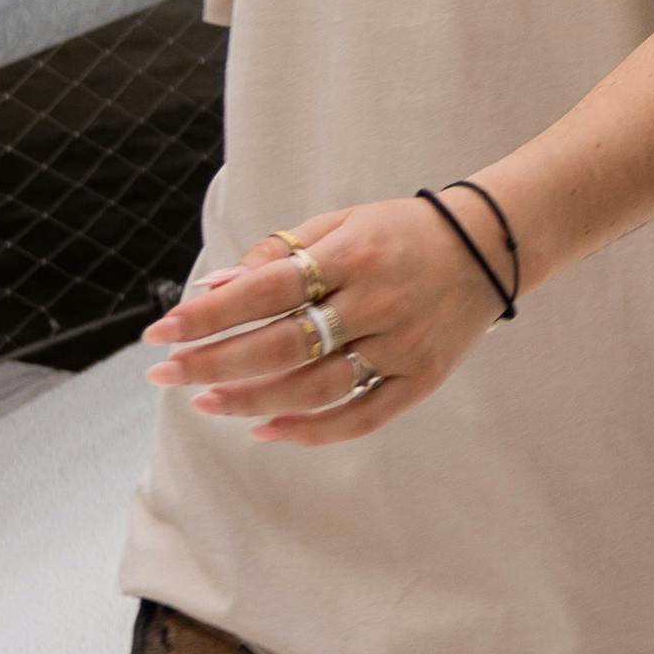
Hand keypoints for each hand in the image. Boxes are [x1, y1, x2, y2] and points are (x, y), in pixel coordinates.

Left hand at [145, 190, 500, 448]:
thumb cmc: (399, 232)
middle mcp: (377, 301)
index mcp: (353, 254)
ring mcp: (402, 345)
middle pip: (282, 346)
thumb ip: (278, 254)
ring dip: (251, 400)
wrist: (491, 245)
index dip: (210, 314)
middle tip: (164, 373)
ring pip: (315, 388)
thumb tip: (213, 289)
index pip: (266, 290)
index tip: (161, 331)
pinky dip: (311, 430)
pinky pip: (362, 416)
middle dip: (214, 362)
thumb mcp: (339, 223)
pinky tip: (265, 430)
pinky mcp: (421, 379)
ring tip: (205, 401)